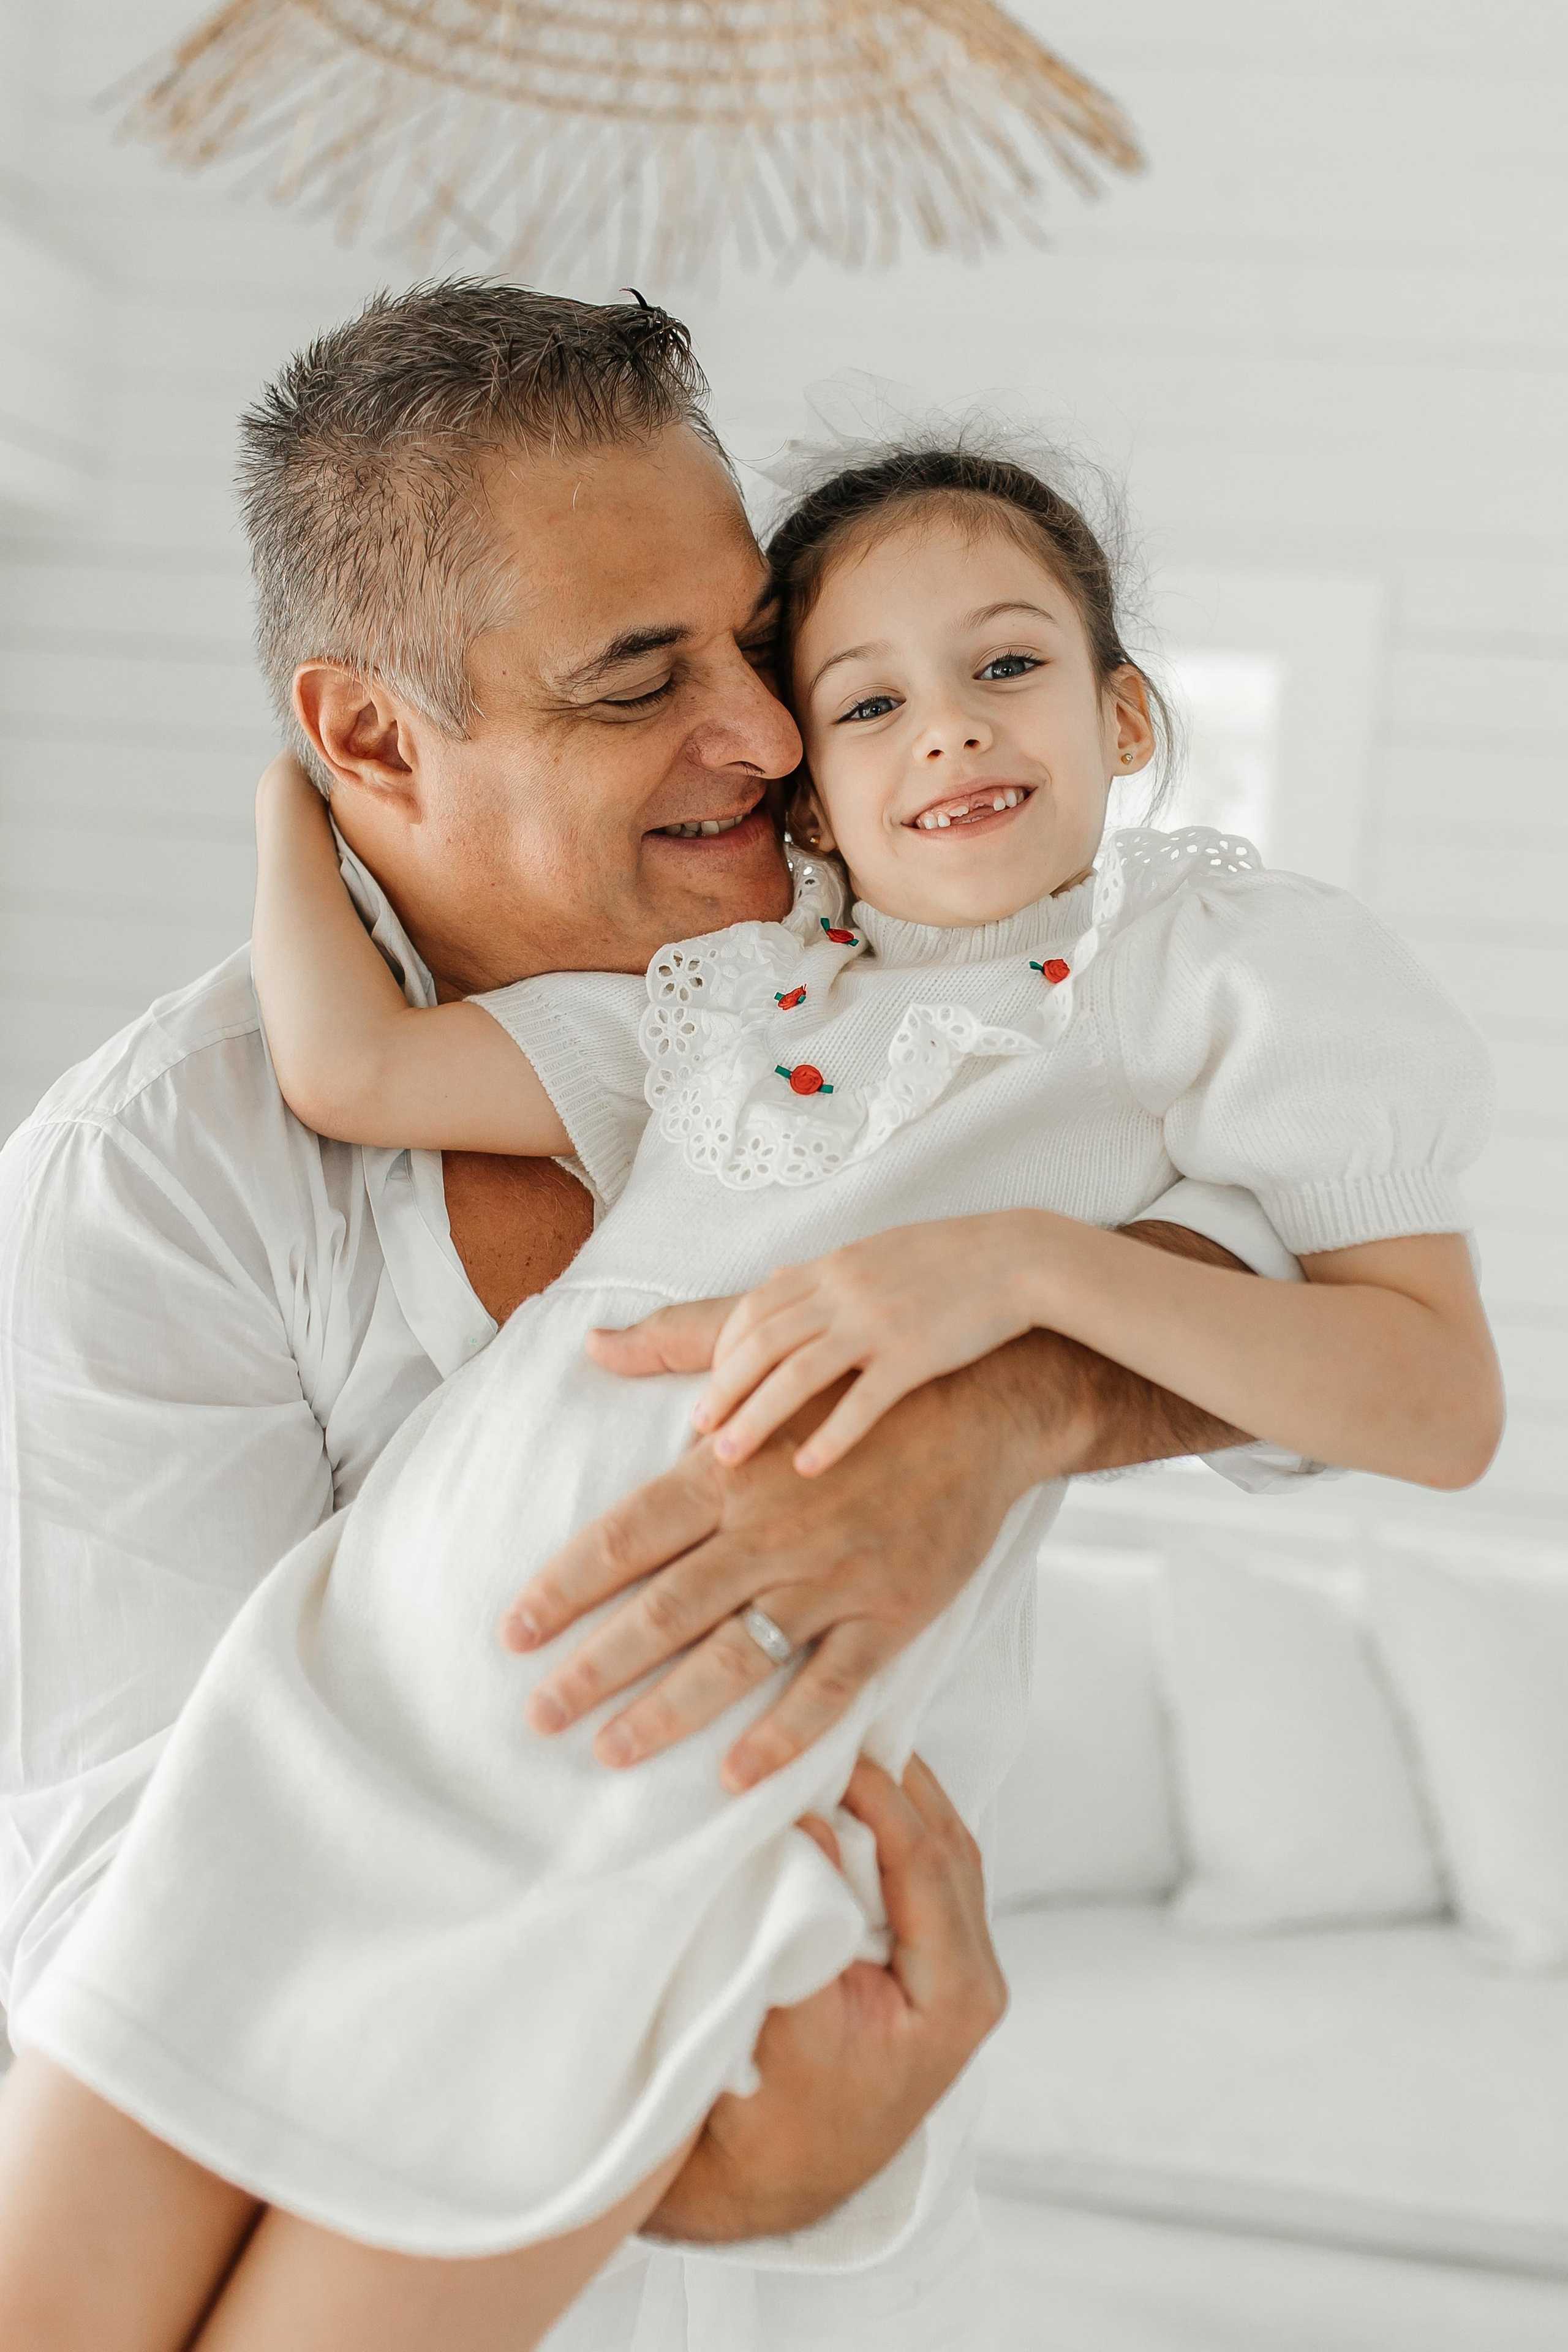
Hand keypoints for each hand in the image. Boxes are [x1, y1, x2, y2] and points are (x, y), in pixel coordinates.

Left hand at [503, 1226, 1246, 1789]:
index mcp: (728, 1472)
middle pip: (662, 1612)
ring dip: (665, 1712)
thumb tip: (592, 1345)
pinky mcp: (888, 1616)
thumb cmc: (859, 1384)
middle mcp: (767, 1532)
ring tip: (610, 1752)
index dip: (563, 1589)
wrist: (980, 1406)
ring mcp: (829, 1580)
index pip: (624, 1539)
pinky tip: (734, 1776)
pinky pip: (827, 1688)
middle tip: (538, 1716)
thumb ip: (674, 1347)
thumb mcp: (764, 1348)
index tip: (512, 1633)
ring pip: (733, 1659)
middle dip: (591, 1669)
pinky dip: (781, 1736)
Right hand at [644, 1755, 1005, 2243]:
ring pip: (946, 1855)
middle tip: (852, 1717)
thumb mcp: (789, 2022)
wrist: (776, 2181)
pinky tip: (855, 1795)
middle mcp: (975, 1979)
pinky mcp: (932, 1969)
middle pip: (950, 1848)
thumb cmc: (779, 2116)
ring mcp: (960, 1974)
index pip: (930, 1863)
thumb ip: (804, 1926)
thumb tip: (806, 1821)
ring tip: (853, 1740)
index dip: (884, 1798)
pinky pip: (925, 1877)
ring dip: (902, 1799)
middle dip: (902, 1781)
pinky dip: (895, 1830)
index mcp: (959, 1994)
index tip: (837, 1749)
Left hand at [692, 1211, 1048, 1476]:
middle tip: (699, 1430)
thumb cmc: (948, 1260)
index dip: (724, 1352)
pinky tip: (806, 1467)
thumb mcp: (874, 1253)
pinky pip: (862, 1401)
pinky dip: (829, 1436)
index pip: (754, 1309)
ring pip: (796, 1374)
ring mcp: (877, 1323)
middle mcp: (843, 1292)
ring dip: (755, 1417)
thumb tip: (773, 1278)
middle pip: (761, 1344)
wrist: (1019, 1259)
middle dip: (723, 1390)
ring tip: (726, 1458)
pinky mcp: (915, 1355)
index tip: (709, 1388)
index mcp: (831, 1268)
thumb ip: (820, 1274)